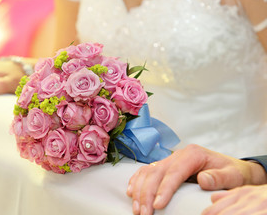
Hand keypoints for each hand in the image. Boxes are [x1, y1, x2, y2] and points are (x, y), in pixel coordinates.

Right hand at [126, 144, 266, 214]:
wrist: (230, 167)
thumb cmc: (231, 172)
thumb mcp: (232, 175)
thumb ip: (219, 177)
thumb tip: (203, 180)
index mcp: (192, 154)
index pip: (174, 172)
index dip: (163, 189)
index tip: (157, 206)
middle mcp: (177, 155)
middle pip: (156, 172)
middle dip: (146, 194)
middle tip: (144, 214)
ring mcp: (169, 159)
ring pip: (147, 172)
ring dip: (139, 191)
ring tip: (137, 209)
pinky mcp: (164, 166)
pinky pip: (146, 171)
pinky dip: (136, 181)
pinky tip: (131, 193)